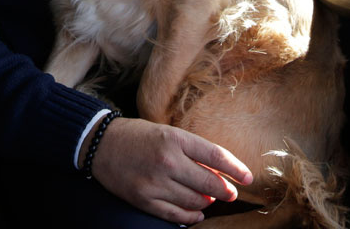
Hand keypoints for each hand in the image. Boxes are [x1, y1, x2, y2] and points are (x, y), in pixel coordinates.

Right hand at [90, 117, 252, 224]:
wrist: (100, 144)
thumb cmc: (137, 136)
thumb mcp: (167, 133)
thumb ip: (192, 150)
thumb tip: (218, 172)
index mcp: (174, 139)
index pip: (215, 156)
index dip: (236, 168)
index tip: (249, 177)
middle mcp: (167, 161)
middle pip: (209, 182)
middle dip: (225, 190)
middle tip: (231, 192)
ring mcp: (155, 183)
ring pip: (195, 201)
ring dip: (208, 202)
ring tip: (210, 199)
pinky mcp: (144, 200)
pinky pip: (175, 215)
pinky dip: (190, 216)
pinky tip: (197, 213)